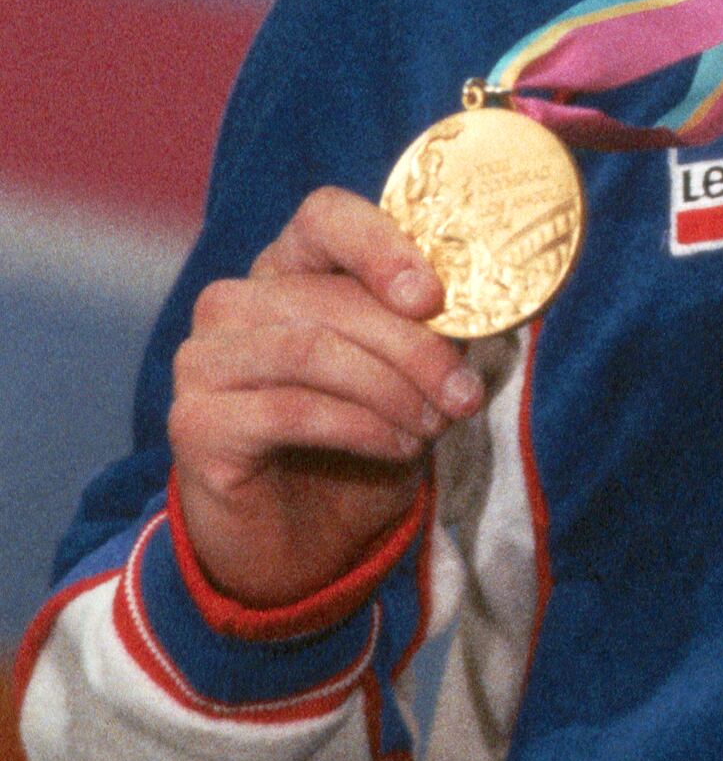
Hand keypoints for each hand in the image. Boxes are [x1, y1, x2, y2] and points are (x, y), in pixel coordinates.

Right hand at [166, 189, 488, 610]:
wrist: (305, 544)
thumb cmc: (362, 444)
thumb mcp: (410, 379)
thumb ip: (434, 332)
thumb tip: (490, 305)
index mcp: (288, 271)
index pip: (326, 217)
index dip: (381, 245)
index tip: (433, 297)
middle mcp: (233, 305)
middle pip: (330, 298)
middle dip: (413, 347)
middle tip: (463, 394)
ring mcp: (203, 361)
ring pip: (310, 351)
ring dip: (390, 390)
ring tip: (433, 424)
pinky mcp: (194, 422)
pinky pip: (288, 410)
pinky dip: (360, 428)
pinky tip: (397, 449)